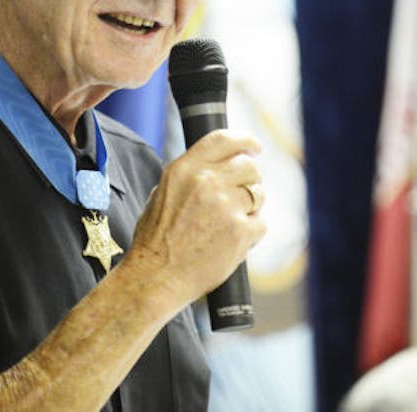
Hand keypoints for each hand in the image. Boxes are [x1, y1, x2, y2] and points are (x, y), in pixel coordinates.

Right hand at [125, 129, 265, 306]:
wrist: (156, 277)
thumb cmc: (156, 240)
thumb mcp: (162, 194)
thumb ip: (190, 175)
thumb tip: (217, 166)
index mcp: (184, 170)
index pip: (223, 140)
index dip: (244, 140)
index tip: (254, 146)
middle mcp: (206, 182)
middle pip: (247, 165)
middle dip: (250, 178)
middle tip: (243, 193)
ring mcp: (225, 206)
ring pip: (258, 193)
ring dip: (251, 206)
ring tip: (231, 223)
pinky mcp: (240, 231)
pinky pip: (260, 222)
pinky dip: (251, 232)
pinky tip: (232, 242)